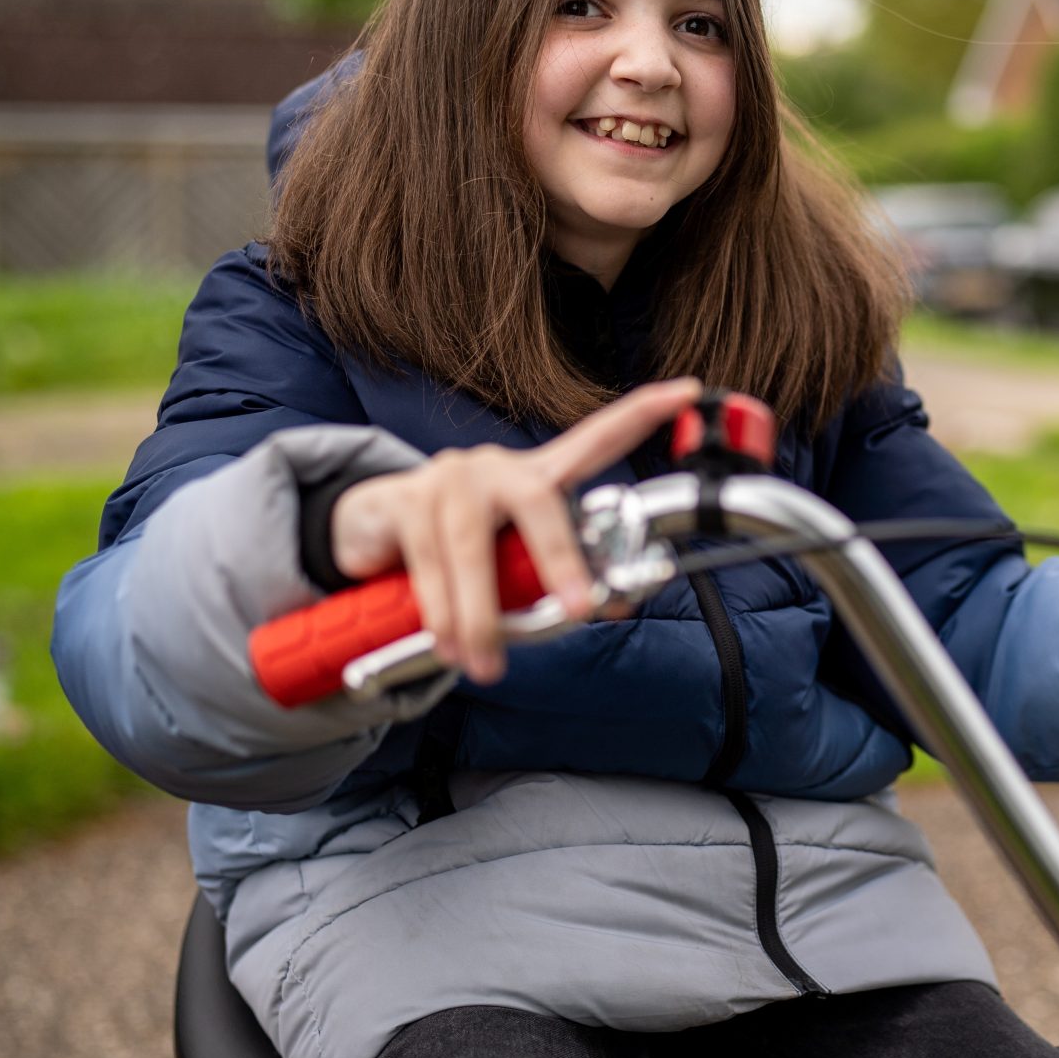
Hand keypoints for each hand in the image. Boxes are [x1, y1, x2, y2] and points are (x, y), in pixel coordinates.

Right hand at [329, 378, 702, 681]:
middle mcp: (500, 468)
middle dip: (561, 560)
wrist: (369, 539)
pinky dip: (440, 612)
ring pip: (475, 550)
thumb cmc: (458, 553)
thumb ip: (557, 579)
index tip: (690, 392)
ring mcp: (451, 477)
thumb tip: (616, 604)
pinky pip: (430, 563)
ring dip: (481, 615)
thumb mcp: (513, 568)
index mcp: (539, 478)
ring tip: (485, 665)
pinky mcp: (406, 499)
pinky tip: (446, 643)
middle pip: (540, 503)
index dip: (641, 412)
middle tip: (580, 609)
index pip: (596, 437)